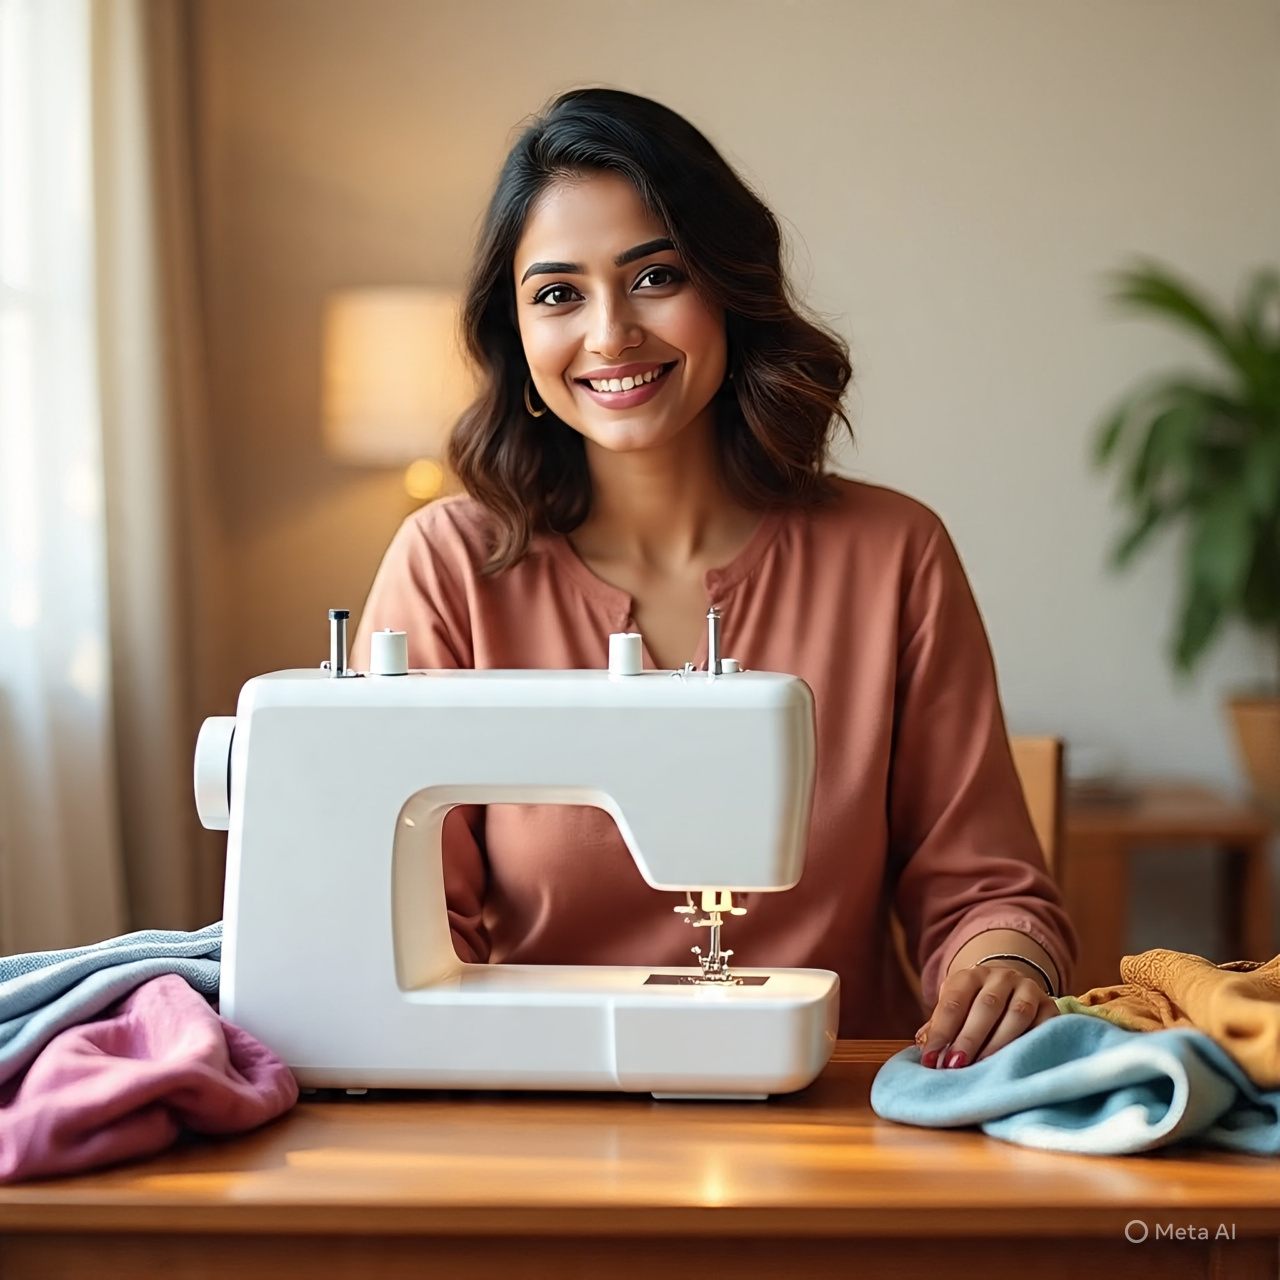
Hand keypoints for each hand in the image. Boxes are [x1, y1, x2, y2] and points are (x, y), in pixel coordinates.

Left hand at [915, 962, 1057, 1068]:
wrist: (1011, 987)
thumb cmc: (974, 1006)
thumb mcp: (955, 1008)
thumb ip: (940, 1026)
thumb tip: (923, 1048)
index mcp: (970, 976)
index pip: (953, 1002)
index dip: (941, 1032)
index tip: (930, 1060)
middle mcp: (1001, 977)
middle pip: (986, 1006)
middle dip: (969, 1039)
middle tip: (956, 1066)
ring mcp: (1028, 989)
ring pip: (1017, 1014)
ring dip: (999, 1044)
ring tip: (984, 1068)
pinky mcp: (1051, 1006)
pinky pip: (1044, 1025)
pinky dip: (1031, 1044)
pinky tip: (1018, 1063)